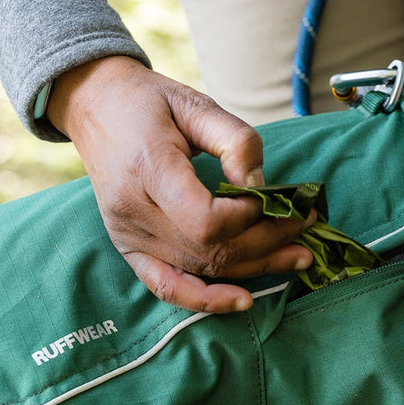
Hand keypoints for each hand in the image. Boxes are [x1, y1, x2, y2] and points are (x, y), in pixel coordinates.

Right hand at [47, 57, 313, 312]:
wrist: (96, 108)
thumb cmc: (149, 103)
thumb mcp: (196, 104)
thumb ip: (236, 142)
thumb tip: (262, 188)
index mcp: (147, 168)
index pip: (205, 220)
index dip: (247, 218)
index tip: (272, 198)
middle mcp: (133, 211)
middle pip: (211, 249)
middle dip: (268, 242)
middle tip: (307, 223)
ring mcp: (129, 236)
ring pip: (201, 269)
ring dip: (256, 268)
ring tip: (299, 255)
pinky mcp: (129, 249)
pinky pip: (167, 287)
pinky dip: (206, 301)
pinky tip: (244, 300)